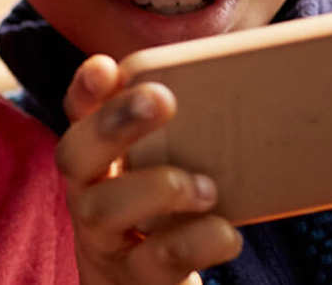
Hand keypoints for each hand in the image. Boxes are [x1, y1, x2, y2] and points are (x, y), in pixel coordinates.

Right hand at [57, 55, 241, 284]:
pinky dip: (196, 242)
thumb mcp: (168, 165)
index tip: (106, 66)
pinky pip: (155, 261)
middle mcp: (89, 193)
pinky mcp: (136, 279)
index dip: (85, 89)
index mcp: (98, 156)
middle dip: (113, 124)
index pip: (78, 112)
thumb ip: (188, 127)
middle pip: (75, 156)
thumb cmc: (168, 213)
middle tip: (161, 99)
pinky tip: (226, 233)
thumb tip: (256, 75)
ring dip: (157, 188)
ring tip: (206, 187)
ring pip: (102, 210)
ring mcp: (106, 240)